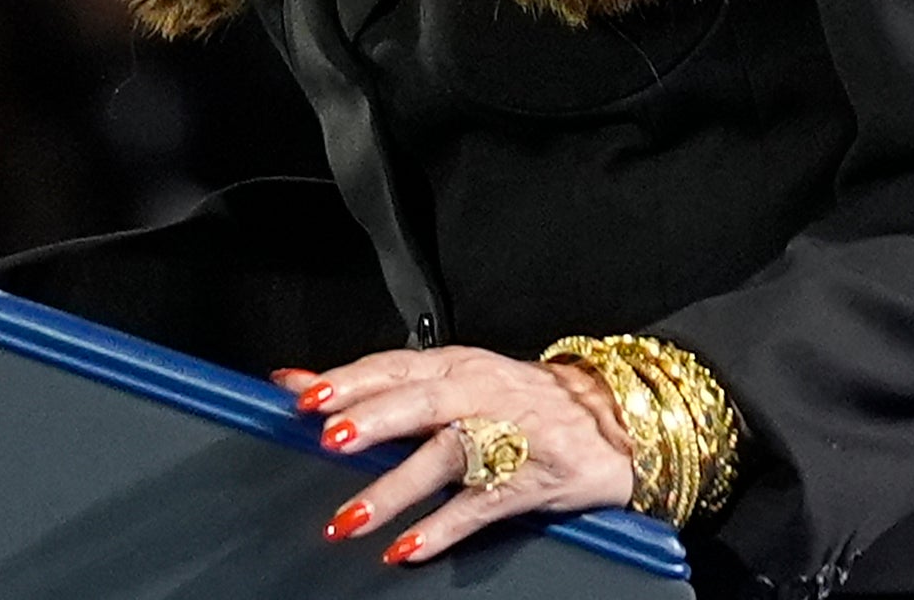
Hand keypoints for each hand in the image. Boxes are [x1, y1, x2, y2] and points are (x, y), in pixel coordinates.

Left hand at [280, 345, 639, 564]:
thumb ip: (385, 386)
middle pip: (423, 402)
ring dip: (395, 488)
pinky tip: (408, 547)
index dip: (351, 379)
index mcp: (458, 365)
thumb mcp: (458, 379)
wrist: (612, 423)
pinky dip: (441, 528)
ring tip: (351, 517)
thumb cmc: (524, 401)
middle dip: (375, 420)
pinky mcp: (529, 481)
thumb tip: (301, 383)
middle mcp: (481, 394)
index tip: (305, 394)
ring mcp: (508, 436)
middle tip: (331, 440)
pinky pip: (480, 507)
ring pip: (447, 457)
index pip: (396, 365)